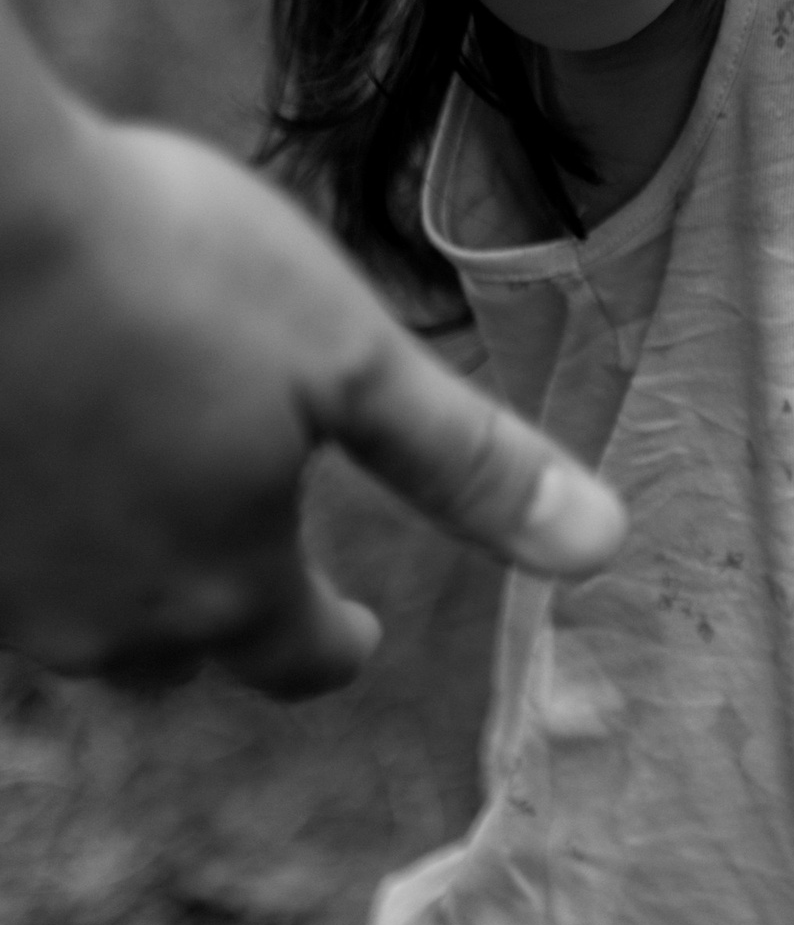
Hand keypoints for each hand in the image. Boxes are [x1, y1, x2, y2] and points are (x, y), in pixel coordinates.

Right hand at [0, 117, 624, 696]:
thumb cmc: (165, 263)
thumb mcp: (352, 356)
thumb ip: (467, 464)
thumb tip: (602, 545)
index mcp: (223, 583)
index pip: (296, 660)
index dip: (335, 647)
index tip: (358, 632)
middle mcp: (96, 620)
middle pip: (180, 651)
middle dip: (225, 615)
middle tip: (254, 560)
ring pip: (75, 619)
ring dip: (123, 577)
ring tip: (154, 504)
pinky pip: (1, 567)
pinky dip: (37, 527)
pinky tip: (49, 456)